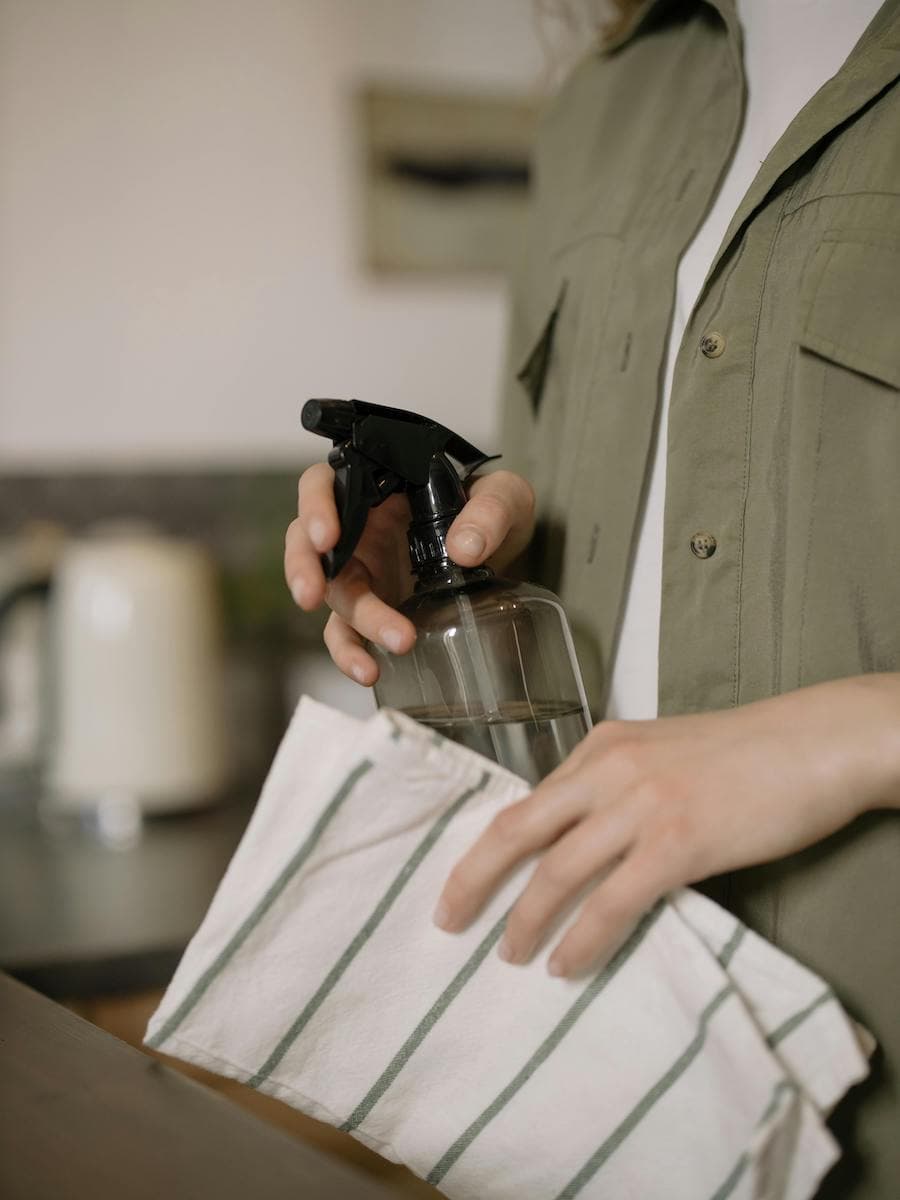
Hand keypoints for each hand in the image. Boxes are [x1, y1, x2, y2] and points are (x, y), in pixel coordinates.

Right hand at [284, 466, 534, 684]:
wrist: (506, 551)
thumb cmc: (493, 510)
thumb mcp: (504, 498)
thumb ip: (490, 512)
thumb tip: (465, 549)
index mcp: (377, 487)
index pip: (325, 484)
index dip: (315, 507)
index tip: (327, 536)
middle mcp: (359, 527)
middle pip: (309, 543)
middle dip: (305, 569)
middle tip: (313, 594)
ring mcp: (363, 571)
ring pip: (332, 593)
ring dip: (349, 623)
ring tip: (376, 652)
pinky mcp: (372, 608)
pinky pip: (348, 633)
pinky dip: (352, 653)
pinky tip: (370, 671)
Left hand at [434, 674, 899, 976]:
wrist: (812, 743)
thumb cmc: (746, 752)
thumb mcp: (663, 751)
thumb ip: (617, 784)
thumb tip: (581, 837)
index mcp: (602, 744)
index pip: (529, 801)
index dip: (489, 847)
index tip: (465, 880)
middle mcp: (609, 769)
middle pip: (519, 830)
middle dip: (474, 879)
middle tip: (448, 920)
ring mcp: (641, 805)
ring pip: (558, 872)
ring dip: (526, 920)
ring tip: (511, 955)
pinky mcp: (677, 843)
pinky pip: (613, 902)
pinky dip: (583, 938)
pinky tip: (567, 964)